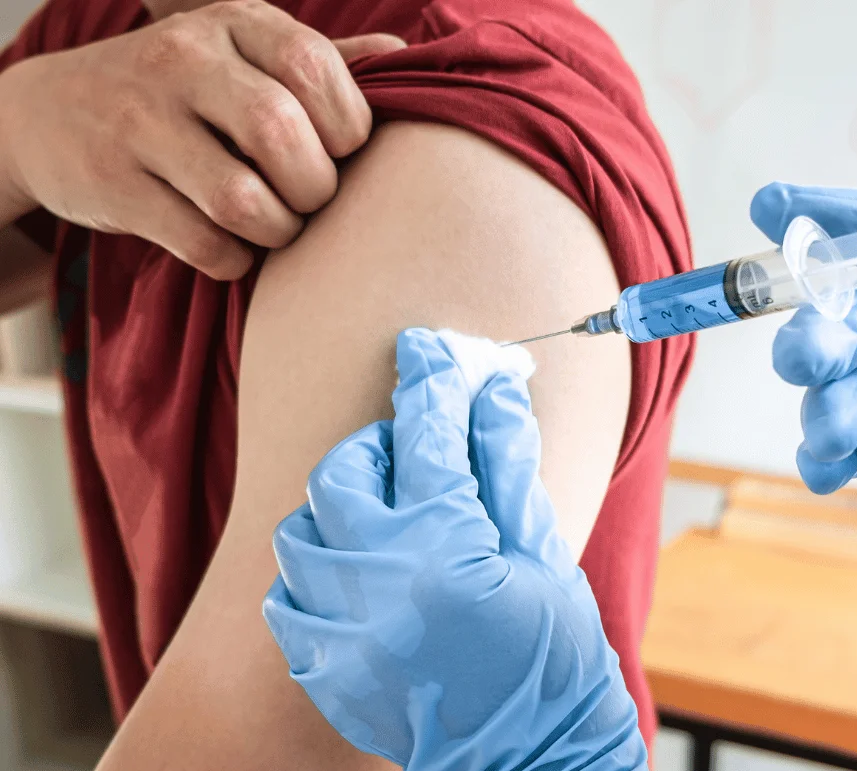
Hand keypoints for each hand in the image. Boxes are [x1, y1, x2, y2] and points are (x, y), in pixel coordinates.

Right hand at [0, 0, 403, 278]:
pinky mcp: (114, 184)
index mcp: (233, 24)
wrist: (52, 114)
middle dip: (316, 187)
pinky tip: (232, 246)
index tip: (343, 152)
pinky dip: (234, 260)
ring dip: (279, 231)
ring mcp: (141, 122)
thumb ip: (321, 61)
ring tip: (276, 226)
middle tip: (311, 199)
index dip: (349, 126)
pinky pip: (204, 244)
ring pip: (242, 199)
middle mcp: (183, 61)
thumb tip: (403, 60)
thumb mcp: (244, 55)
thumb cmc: (183, 92)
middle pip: (280, 134)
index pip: (314, 68)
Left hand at [263, 329, 660, 770]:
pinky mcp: (325, 672)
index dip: (432, 382)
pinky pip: (286, 601)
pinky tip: (359, 581)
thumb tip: (493, 389)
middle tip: (411, 458)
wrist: (535, 758)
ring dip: (339, 512)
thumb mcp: (543, 553)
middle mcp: (380, 588)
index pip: (428, 437)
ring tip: (383, 523)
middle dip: (376, 451)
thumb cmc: (554, 658)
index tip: (428, 350)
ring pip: (299, 534)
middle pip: (341, 475)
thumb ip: (508, 466)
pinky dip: (315, 577)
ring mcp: (343, 635)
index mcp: (447, 551)